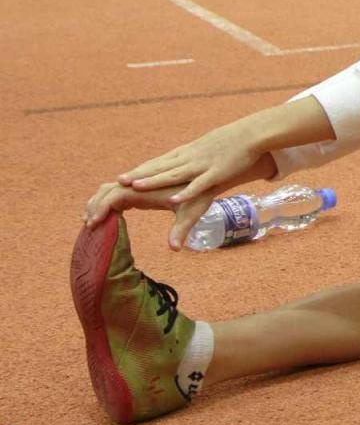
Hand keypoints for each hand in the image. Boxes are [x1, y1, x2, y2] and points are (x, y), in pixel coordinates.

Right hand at [83, 180, 219, 249]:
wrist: (208, 176)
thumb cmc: (199, 194)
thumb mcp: (191, 213)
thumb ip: (181, 230)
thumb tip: (175, 249)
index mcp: (144, 187)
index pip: (113, 196)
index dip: (100, 209)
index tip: (91, 224)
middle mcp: (139, 182)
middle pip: (106, 191)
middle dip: (94, 207)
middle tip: (87, 227)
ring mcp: (139, 183)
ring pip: (110, 190)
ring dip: (98, 203)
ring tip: (90, 222)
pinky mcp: (142, 186)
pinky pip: (119, 192)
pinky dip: (108, 202)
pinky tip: (106, 217)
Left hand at [113, 120, 270, 208]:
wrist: (250, 135)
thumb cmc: (231, 144)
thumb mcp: (208, 151)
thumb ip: (196, 161)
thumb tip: (187, 170)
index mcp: (186, 153)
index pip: (158, 162)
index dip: (139, 170)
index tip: (121, 177)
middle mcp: (189, 158)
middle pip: (160, 167)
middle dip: (139, 175)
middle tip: (118, 181)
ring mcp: (202, 165)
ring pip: (174, 174)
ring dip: (154, 180)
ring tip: (135, 186)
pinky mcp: (217, 172)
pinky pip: (199, 184)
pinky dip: (187, 191)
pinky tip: (174, 199)